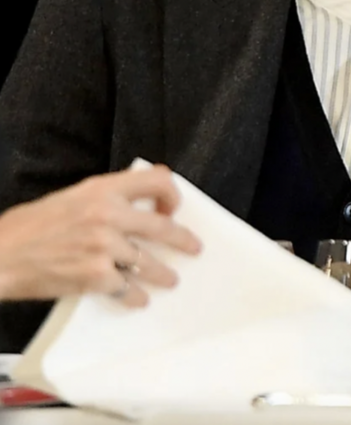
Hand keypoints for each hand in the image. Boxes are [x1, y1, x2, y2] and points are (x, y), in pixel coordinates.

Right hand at [0, 165, 201, 305]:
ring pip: (149, 262)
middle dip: (183, 239)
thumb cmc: (29, 227)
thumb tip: (137, 201)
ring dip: (163, 273)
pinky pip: (127, 287)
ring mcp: (104, 247)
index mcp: (102, 190)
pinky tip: (139, 299)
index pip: (157, 180)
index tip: (172, 209)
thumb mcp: (71, 197)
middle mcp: (108, 215)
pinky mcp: (95, 275)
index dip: (171, 195)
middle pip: (162, 227)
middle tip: (193, 247)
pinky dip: (135, 295)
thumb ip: (105, 197)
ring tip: (170, 278)